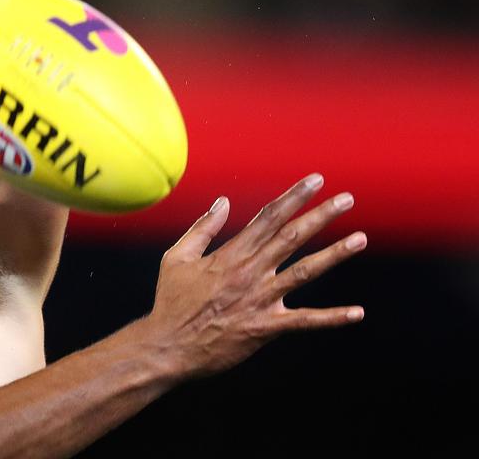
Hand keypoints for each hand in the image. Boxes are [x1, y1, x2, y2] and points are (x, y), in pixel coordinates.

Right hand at [145, 174, 366, 377]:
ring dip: (334, 254)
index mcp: (230, 254)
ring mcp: (260, 300)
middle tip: (346, 199)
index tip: (315, 181)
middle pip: (291, 237)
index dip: (293, 197)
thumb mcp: (176, 258)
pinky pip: (304, 321)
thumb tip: (223, 202)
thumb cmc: (171, 302)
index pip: (267, 218)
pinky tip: (357, 313)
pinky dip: (332, 318)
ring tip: (359, 239)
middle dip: (320, 216)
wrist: (168, 347)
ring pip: (304, 272)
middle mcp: (250, 272)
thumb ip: (202, 229)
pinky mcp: (265, 328)